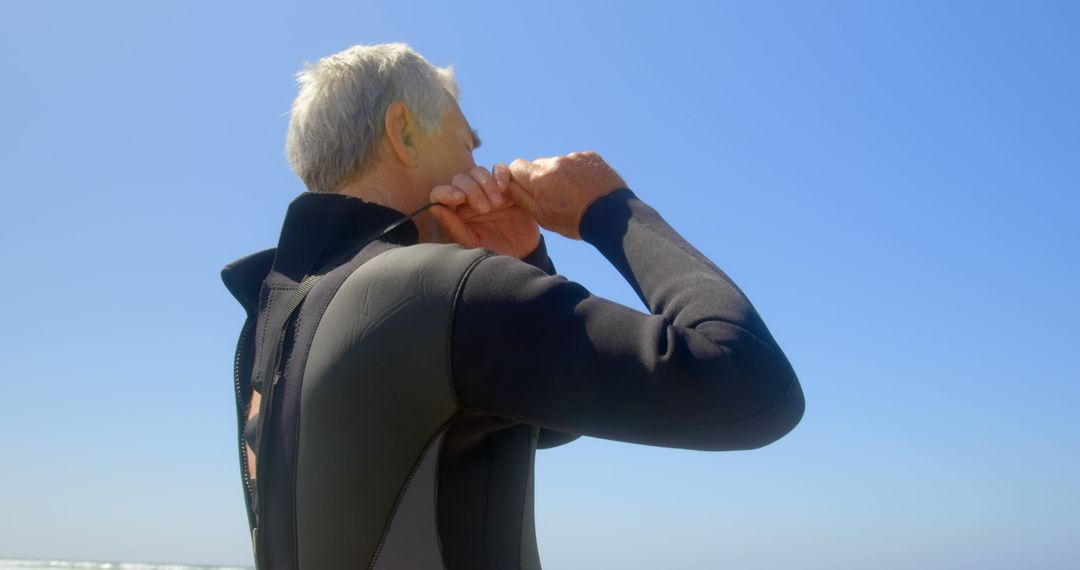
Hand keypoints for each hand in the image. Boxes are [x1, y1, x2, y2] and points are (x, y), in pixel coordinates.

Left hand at [428, 165, 541, 258]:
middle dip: (471, 190)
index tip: (458, 198)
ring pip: (478, 172)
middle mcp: (469, 198)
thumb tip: (434, 207)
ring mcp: (487, 189)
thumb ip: (452, 226)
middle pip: (460, 179)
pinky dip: (500, 174)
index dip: (446, 192)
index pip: (440, 193)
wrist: (524, 252)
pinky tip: (504, 188)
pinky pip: (500, 169)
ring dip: (485, 184)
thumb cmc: (494, 250)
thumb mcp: (472, 243)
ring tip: (496, 204)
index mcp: (455, 211)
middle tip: (485, 209)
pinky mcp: (506, 185)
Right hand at [506, 151, 625, 239]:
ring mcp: (574, 157)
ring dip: (560, 176)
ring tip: (574, 195)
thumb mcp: (542, 215)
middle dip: (541, 178)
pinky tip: (586, 188)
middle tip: (553, 197)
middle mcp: (555, 162)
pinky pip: (576, 162)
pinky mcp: (590, 156)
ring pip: (558, 164)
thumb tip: (506, 185)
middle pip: (538, 165)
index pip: (516, 166)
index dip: (517, 178)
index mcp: (540, 177)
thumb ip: (521, 197)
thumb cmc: (574, 221)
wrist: (613, 216)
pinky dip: (577, 172)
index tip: (525, 189)